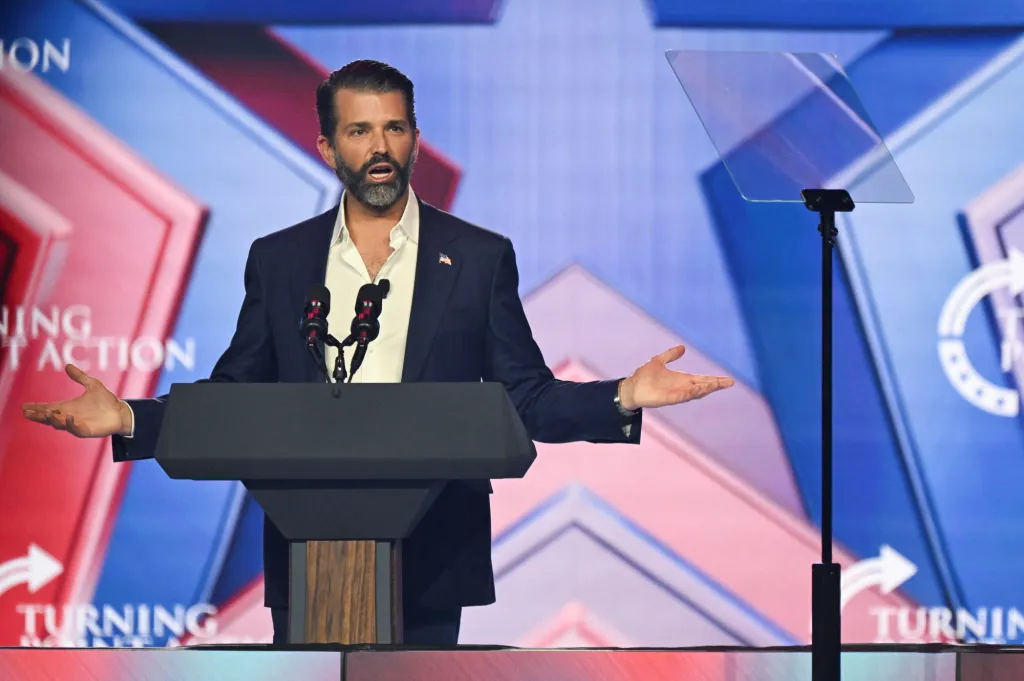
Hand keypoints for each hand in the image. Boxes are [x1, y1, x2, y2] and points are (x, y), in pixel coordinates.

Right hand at [22, 364, 132, 437]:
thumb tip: (67, 365)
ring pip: (59, 424)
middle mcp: (70, 416)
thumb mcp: (92, 384)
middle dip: (38, 415)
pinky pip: (75, 428)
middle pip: (49, 417)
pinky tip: (67, 417)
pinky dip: (70, 424)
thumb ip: (79, 376)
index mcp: (68, 407)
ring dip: (52, 419)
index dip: (36, 407)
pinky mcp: (86, 430)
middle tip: (27, 412)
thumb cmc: (106, 401)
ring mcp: (77, 424)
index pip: (48, 407)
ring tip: (47, 413)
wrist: (121, 411)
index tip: (24, 406)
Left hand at [618, 345, 733, 410]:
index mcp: (681, 379)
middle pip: (703, 386)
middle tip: (730, 382)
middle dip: (716, 384)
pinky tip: (700, 389)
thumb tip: (682, 347)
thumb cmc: (644, 376)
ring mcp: (676, 393)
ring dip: (706, 388)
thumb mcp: (659, 361)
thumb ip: (671, 355)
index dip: (714, 379)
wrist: (630, 387)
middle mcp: (681, 387)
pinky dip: (692, 393)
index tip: (728, 379)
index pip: (702, 379)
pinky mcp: (669, 398)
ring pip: (695, 392)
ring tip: (718, 384)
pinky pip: (683, 396)